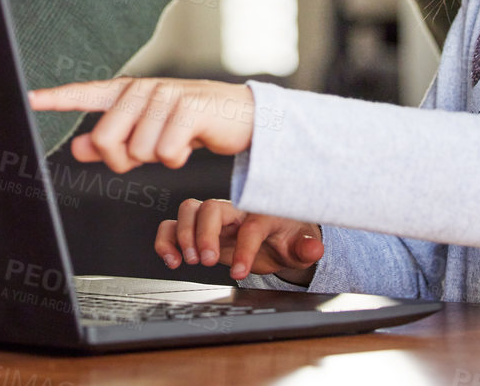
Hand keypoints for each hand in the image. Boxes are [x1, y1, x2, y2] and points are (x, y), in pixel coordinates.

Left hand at [28, 77, 255, 173]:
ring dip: (159, 158)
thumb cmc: (190, 124)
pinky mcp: (188, 108)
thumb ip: (111, 140)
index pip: (84, 94)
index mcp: (127, 93)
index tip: (29, 99)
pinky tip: (190, 143)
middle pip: (106, 140)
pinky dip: (178, 159)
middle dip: (124, 159)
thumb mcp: (146, 134)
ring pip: (139, 151)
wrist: (239, 115)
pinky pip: (166, 153)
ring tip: (175, 141)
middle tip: (149, 151)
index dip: (55, 99)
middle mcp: (142, 90)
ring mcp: (165, 95)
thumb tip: (79, 147)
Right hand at [157, 198, 322, 283]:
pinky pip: (172, 224)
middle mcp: (234, 211)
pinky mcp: (198, 229)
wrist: (276, 236)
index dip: (244, 248)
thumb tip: (314, 248)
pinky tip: (172, 258)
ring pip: (189, 209)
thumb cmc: (286, 237)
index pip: (249, 225)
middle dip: (204, 234)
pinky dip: (166, 239)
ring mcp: (214, 218)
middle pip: (210, 208)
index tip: (240, 271)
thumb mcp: (301, 244)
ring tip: (189, 259)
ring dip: (183, 234)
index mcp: (260, 213)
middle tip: (206, 260)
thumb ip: (306, 247)